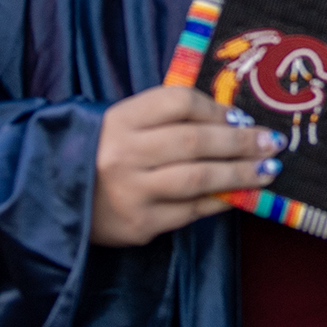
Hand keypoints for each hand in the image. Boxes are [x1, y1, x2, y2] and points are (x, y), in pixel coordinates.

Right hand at [90, 86, 281, 246]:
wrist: (54, 200)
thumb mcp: (124, 125)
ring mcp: (132, 191)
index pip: (178, 102)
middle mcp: (124, 153)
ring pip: (199, 178)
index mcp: (120, 120)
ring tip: (268, 169)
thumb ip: (167, 119)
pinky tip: (241, 194)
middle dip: (241, 141)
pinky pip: (192, 210)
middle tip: (272, 142)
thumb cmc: (103, 155)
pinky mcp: (140, 224)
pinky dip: (221, 200)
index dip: (215, 108)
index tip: (241, 115)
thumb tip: (232, 120)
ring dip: (241, 173)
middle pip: (195, 141)